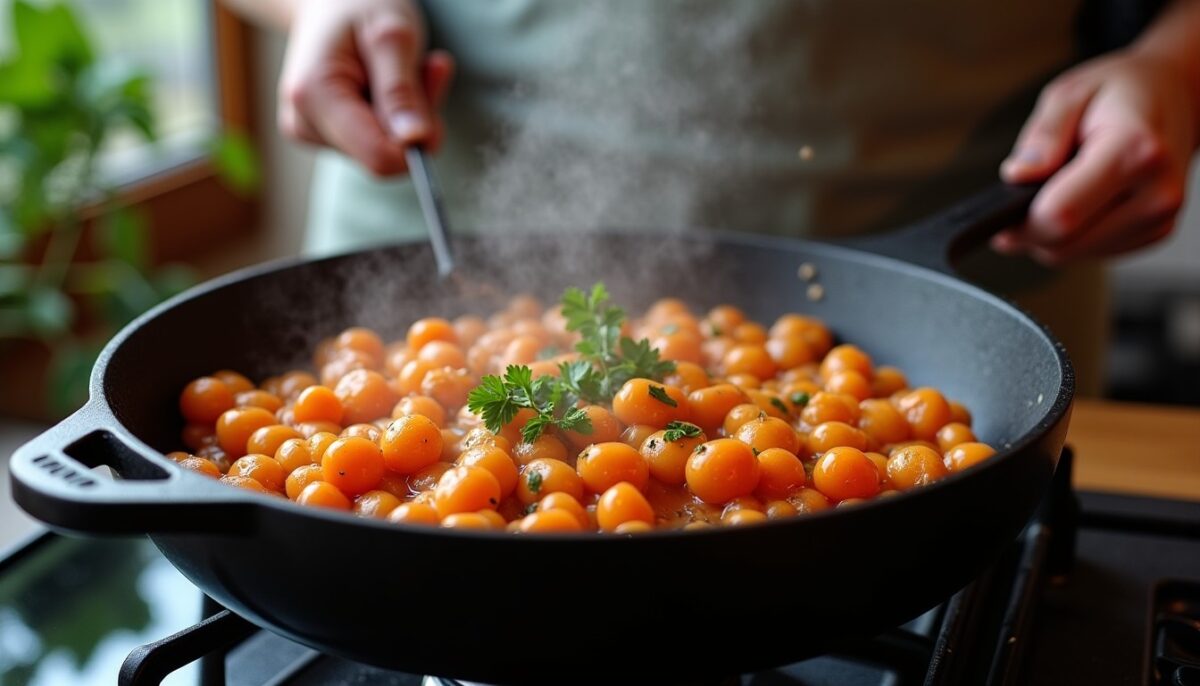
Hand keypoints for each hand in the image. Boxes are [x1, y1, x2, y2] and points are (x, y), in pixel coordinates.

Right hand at [278, 0, 453, 175]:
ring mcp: (312, 132)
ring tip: (402, 67)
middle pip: (383, 155)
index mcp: (315, 96)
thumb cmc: (358, 6)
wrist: (330, 1)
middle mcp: (305, 123)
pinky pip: (377, 144)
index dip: (417, 142)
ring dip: (407, 113)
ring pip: (384, 151)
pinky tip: (388, 82)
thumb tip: (415, 140)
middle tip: (426, 68)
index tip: (433, 98)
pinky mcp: (325, 136)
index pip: (378, 156)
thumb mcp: (392, 36)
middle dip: (414, 119)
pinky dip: (395, 116)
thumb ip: (402, 90)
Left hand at [993, 51, 1196, 263]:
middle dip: (1031, 232)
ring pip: (1076, 254)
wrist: (1176, 95)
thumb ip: (1042, 136)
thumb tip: (1017, 176)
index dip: (1021, 224)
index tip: (1001, 216)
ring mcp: (1160, 217)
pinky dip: (1076, 236)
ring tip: (1057, 192)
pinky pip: (1095, 253)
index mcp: (1134, 150)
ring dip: (1051, 235)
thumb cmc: (1121, 91)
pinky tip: (1082, 202)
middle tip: (1020, 202)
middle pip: (1066, 245)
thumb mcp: (1070, 93)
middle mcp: (1156, 191)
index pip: (1062, 215)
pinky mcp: (1157, 232)